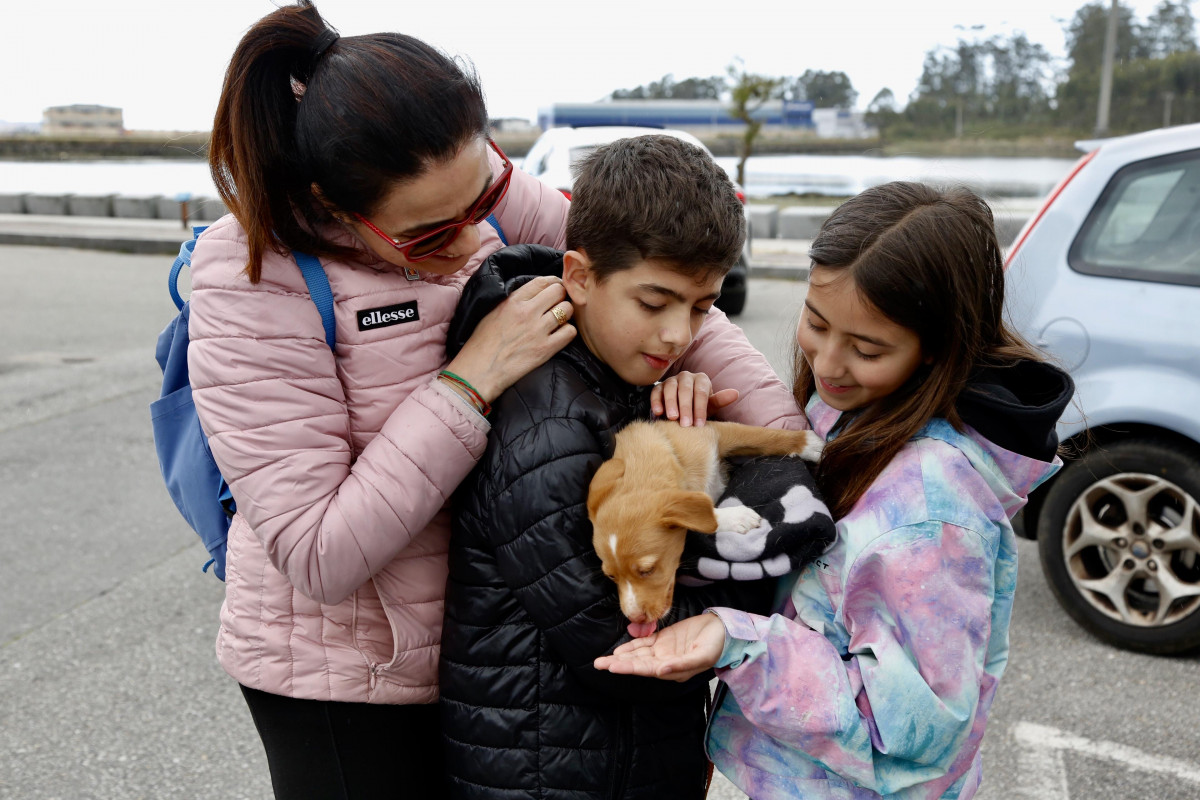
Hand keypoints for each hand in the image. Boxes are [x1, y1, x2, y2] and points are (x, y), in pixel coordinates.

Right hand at [445, 276, 574, 399]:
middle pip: (559, 291)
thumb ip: (513, 301)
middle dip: (561, 297)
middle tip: (558, 306)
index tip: (555, 290)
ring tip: (559, 322)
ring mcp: (538, 330)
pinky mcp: (545, 349)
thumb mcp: (493, 312)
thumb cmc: (482, 343)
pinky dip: (568, 332)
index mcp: (513, 301)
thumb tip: (532, 294)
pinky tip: (560, 336)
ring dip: (566, 314)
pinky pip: (570, 332)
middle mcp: (527, 312)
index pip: (543, 281)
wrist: (479, 371)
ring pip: (567, 309)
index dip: (553, 283)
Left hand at [593, 612, 725, 681]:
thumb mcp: (701, 656)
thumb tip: (660, 671)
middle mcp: (665, 662)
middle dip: (618, 664)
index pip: (645, 668)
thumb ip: (680, 665)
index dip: (628, 667)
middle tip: (598, 664)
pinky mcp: (665, 639)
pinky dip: (632, 646)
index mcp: (673, 669)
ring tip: (604, 660)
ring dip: (621, 656)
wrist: (724, 630)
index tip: (612, 667)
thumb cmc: (716, 644)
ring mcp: (664, 650)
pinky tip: (620, 650)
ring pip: (638, 654)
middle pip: (637, 663)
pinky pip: (645, 643)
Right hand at [651, 372, 738, 426]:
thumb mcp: (709, 407)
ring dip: (671, 404)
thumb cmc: (698, 409)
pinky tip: (658, 413)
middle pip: (685, 390)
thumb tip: (735, 393)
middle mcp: (686, 376)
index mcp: (701, 380)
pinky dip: (656, 401)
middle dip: (686, 408)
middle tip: (686, 424)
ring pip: (670, 389)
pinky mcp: (659, 387)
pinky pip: (656, 392)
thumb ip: (720, 401)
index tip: (699, 425)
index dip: (700, 409)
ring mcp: (672, 380)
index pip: (701, 393)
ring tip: (672, 418)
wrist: (682, 411)